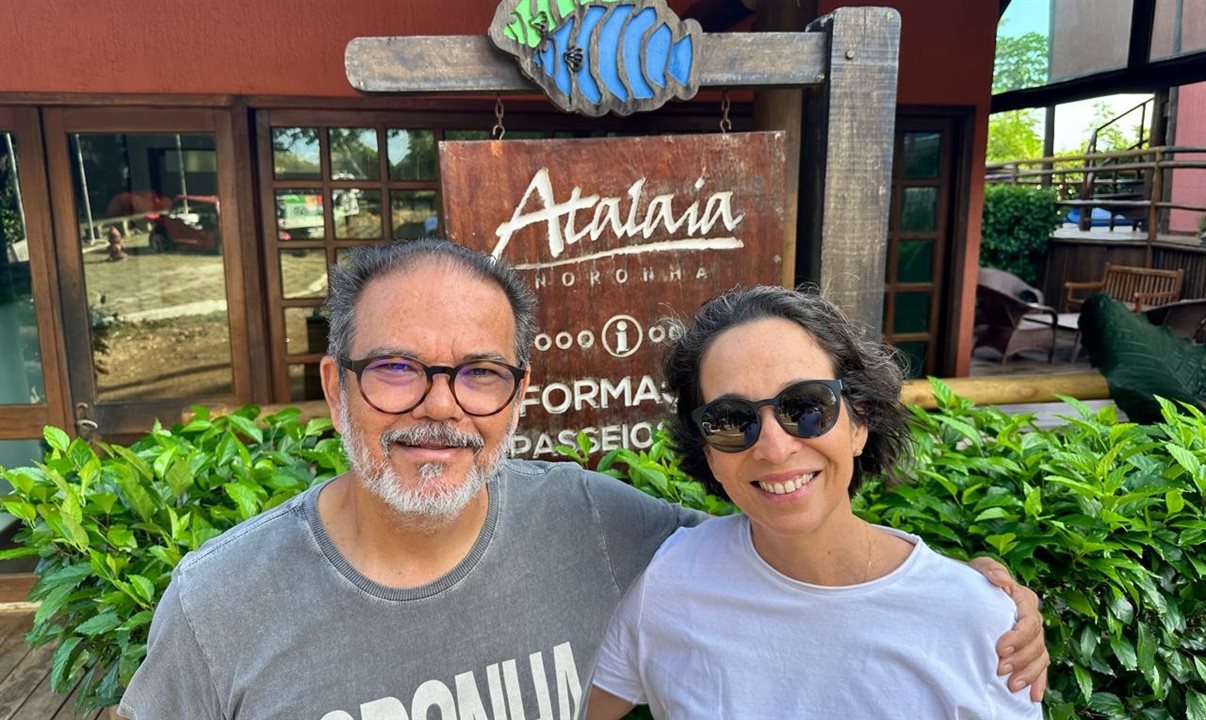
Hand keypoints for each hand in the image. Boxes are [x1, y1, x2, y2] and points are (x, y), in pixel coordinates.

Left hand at [968, 556, 1049, 701]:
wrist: (968, 590)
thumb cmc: (974, 579)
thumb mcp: (980, 568)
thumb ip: (991, 570)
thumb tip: (1001, 579)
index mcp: (1024, 599)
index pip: (1028, 620)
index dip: (1018, 636)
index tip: (1000, 647)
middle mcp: (1032, 618)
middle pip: (1035, 642)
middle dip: (1020, 658)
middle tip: (999, 669)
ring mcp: (1031, 636)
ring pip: (1040, 657)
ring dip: (1028, 673)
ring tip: (1012, 686)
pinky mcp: (1027, 650)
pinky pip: (1039, 667)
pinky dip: (1038, 682)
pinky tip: (1033, 697)